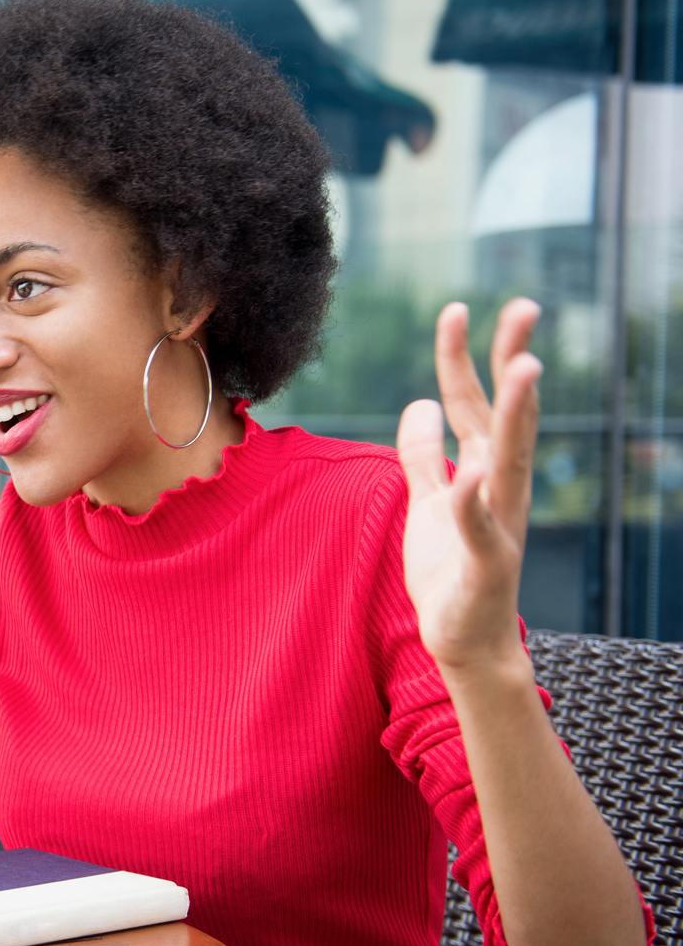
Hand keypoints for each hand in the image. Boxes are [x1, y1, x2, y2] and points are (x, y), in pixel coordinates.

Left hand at [397, 298, 542, 671]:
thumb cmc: (448, 567)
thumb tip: (420, 402)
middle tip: (523, 307)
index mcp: (482, 470)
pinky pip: (480, 527)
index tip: (460, 308)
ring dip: (519, 414)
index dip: (464, 357)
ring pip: (510, 459)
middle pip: (505, 415)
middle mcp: (498, 487)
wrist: (464, 638)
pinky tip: (469, 472)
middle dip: (511, 361)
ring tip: (525, 367)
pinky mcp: (487, 564)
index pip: (473, 402)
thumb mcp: (425, 500)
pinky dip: (473, 500)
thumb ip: (422, 454)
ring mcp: (498, 523)